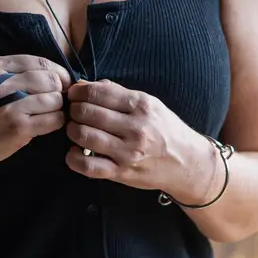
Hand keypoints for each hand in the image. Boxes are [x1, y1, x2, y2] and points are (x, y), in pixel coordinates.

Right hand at [0, 54, 71, 164]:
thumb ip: (20, 74)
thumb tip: (62, 75)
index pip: (39, 62)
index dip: (57, 71)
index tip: (63, 81)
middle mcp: (0, 83)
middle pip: (49, 79)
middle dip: (58, 90)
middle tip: (54, 101)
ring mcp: (10, 105)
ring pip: (54, 99)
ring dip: (56, 108)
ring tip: (46, 114)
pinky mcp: (19, 126)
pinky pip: (54, 119)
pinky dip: (56, 122)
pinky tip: (45, 124)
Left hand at [65, 78, 213, 194]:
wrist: (186, 162)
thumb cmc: (165, 130)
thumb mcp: (149, 103)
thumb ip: (117, 93)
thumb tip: (84, 85)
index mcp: (141, 106)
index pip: (98, 93)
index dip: (78, 92)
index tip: (74, 94)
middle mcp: (135, 128)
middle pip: (87, 113)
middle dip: (73, 109)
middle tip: (72, 112)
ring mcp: (128, 152)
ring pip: (84, 136)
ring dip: (72, 130)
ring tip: (74, 129)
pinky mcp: (122, 172)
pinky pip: (88, 167)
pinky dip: (73, 159)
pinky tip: (74, 153)